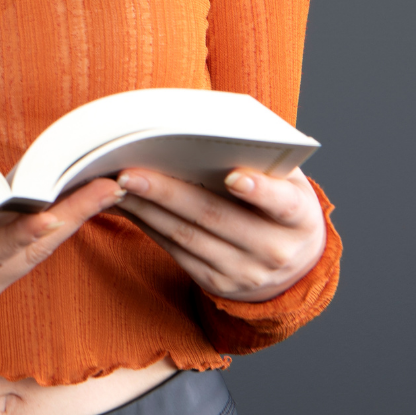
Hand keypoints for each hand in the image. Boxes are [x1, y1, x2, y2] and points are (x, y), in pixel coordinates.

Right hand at [0, 178, 124, 353]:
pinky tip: (72, 202)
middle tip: (109, 188)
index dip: (17, 236)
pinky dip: (54, 222)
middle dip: (70, 219)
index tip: (48, 214)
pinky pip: (26, 245)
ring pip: (36, 248)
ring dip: (72, 219)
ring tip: (106, 188)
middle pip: (31, 251)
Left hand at [110, 167, 325, 302]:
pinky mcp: (215, 283)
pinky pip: (175, 251)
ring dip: (146, 209)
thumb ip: (263, 159)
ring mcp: (243, 272)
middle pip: (215, 217)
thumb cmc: (282, 204)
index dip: (259, 190)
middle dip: (169, 193)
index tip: (233, 176)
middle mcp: (274, 250)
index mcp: (299, 218)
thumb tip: (209, 131)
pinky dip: (147, 225)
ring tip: (116, 184)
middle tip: (130, 172)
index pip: (281, 204)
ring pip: (186, 236)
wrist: (293, 266)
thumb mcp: (290, 182)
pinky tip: (125, 204)